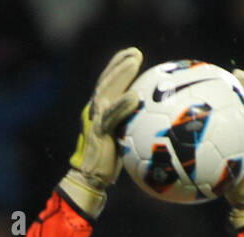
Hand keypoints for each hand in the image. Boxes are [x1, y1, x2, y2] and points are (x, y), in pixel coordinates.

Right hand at [59, 47, 143, 217]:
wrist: (91, 178)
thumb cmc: (109, 162)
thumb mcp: (121, 138)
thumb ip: (130, 125)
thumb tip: (152, 120)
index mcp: (99, 110)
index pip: (108, 82)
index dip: (118, 66)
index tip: (132, 54)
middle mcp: (94, 110)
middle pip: (106, 81)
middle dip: (120, 64)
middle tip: (135, 52)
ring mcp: (95, 120)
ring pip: (107, 91)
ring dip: (121, 75)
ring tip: (134, 62)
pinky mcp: (99, 133)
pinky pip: (112, 116)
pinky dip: (123, 105)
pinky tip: (135, 97)